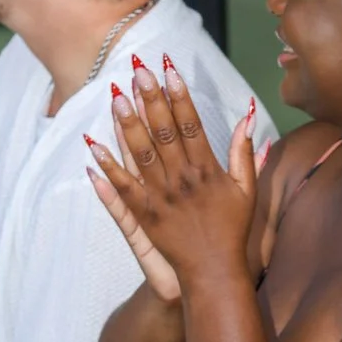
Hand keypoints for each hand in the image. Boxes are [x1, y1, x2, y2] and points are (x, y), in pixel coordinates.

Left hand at [88, 59, 257, 288]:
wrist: (214, 272)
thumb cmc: (232, 229)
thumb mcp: (247, 190)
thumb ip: (244, 152)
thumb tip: (247, 115)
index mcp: (207, 171)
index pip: (191, 125)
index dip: (179, 96)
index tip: (169, 69)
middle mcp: (183, 181)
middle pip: (163, 133)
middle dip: (150, 99)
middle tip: (138, 71)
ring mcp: (162, 198)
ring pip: (141, 155)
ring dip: (127, 125)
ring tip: (116, 96)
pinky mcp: (145, 216)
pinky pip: (123, 188)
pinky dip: (108, 167)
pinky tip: (94, 145)